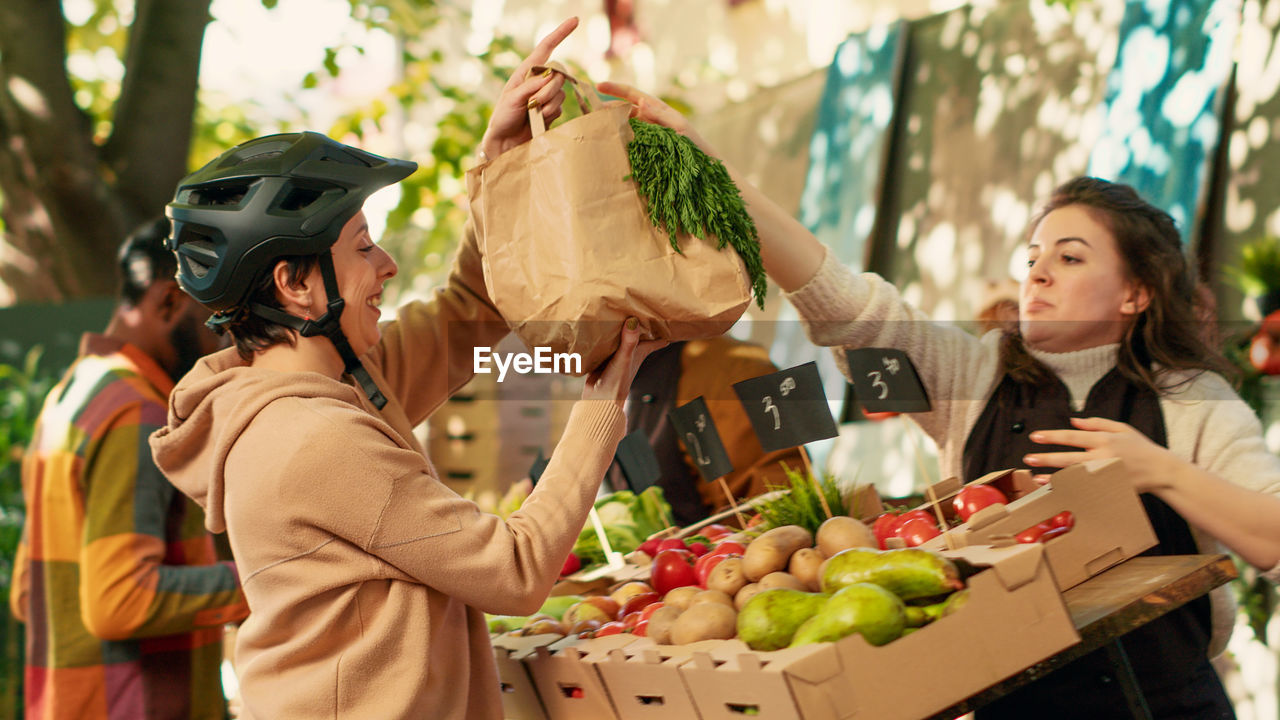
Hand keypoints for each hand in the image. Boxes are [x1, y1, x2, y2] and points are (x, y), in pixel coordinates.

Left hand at [480, 17, 576, 159]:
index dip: (561, 34)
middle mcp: (539, 80)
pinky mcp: (553, 109)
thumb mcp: (511, 99)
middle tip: (534, 103)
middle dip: (549, 89)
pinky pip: (561, 107)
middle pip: (558, 74)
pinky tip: (539, 120)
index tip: (575, 20)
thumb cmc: (503, 118)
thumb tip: (548, 76)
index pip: (546, 48)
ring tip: (534, 114)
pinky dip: (551, 113)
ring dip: (548, 104)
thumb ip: (530, 87)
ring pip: (561, 92)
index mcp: (526, 72)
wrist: (507, 142)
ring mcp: (547, 95)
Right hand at [581, 318, 666, 406]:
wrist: (596, 398)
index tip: (666, 326)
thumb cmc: (616, 382)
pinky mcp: (600, 360)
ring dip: (619, 331)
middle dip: (638, 328)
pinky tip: (598, 329)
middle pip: (636, 339)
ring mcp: (614, 357)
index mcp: (637, 355)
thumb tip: (633, 321)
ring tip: (619, 316)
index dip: (659, 336)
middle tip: (641, 314)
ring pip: (618, 341)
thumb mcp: (624, 359)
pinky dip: (602, 338)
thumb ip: (629, 342)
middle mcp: (627, 355)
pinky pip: (602, 346)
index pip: (652, 344)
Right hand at [596, 80, 713, 154]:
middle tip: (589, 112)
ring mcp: (645, 132)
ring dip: (609, 125)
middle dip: (606, 108)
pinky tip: (607, 145)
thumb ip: (660, 115)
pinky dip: (616, 140)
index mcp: (656, 108)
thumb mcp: (678, 126)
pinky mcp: (643, 147)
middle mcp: (648, 118)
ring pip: (622, 125)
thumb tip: (641, 102)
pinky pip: (627, 140)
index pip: (632, 94)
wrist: (701, 165)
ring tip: (594, 128)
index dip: (614, 88)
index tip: (598, 85)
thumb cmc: (693, 144)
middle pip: (622, 109)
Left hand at [1022, 416, 1181, 492]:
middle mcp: (1103, 456)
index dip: (1052, 436)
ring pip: (1074, 476)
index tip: (1034, 436)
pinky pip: (1085, 488)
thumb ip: (1097, 423)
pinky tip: (1055, 488)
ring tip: (1035, 476)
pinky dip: (1070, 489)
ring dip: (1053, 476)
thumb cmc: (1141, 447)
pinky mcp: (1109, 487)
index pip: (1073, 437)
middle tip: (1028, 458)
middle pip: (1070, 458)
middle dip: (1047, 458)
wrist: (1162, 471)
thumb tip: (1073, 421)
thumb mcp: (1122, 429)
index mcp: (1105, 440)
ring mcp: (1106, 474)